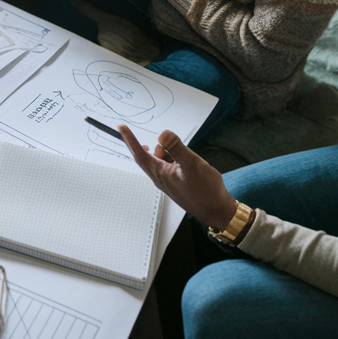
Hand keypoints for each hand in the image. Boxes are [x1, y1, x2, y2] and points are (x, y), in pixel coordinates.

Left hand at [117, 124, 237, 229]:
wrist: (216, 211)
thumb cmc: (206, 191)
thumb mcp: (192, 164)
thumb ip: (176, 148)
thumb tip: (161, 134)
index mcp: (160, 173)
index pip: (140, 153)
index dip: (130, 139)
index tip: (121, 127)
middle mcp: (160, 178)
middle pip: (145, 156)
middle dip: (139, 144)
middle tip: (131, 131)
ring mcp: (167, 181)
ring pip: (158, 160)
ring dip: (162, 151)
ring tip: (179, 151)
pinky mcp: (175, 183)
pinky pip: (167, 166)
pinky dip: (170, 158)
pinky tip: (183, 159)